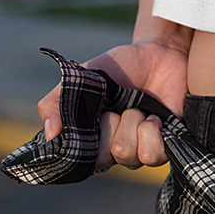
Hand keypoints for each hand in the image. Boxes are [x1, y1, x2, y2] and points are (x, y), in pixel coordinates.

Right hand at [37, 36, 189, 170]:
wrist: (160, 54)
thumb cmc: (120, 67)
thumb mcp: (83, 77)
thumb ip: (56, 102)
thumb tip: (50, 135)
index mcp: (90, 137)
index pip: (78, 159)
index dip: (86, 138)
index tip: (96, 114)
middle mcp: (112, 150)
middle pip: (103, 158)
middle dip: (111, 125)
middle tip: (118, 107)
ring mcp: (138, 152)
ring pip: (128, 156)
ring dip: (133, 124)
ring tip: (138, 108)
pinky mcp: (164, 149)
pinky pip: (152, 155)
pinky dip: (152, 131)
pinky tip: (155, 117)